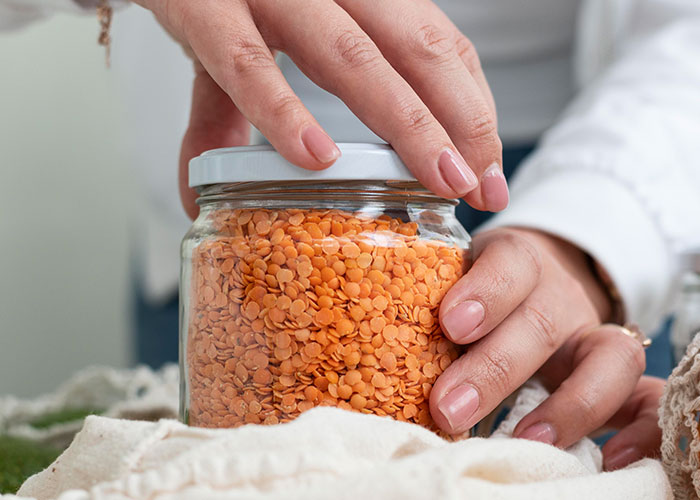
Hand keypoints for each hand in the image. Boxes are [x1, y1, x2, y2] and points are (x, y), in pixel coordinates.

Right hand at [131, 0, 505, 218]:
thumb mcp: (236, 43)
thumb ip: (235, 111)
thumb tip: (205, 189)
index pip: (437, 42)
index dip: (471, 105)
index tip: (487, 169)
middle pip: (418, 48)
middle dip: (461, 122)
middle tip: (481, 189)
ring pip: (354, 56)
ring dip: (406, 123)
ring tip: (438, 182)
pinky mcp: (200, 3)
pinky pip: (247, 63)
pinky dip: (283, 112)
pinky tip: (316, 158)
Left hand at [429, 228, 651, 447]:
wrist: (542, 278)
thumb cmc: (483, 287)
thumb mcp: (456, 276)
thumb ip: (426, 299)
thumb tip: (363, 350)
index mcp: (518, 261)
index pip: (510, 263)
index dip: (486, 291)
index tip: (450, 323)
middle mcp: (560, 295)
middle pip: (541, 323)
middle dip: (495, 368)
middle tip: (448, 407)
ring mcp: (594, 332)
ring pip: (606, 358)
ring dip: (567, 405)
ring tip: (522, 439)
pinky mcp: (617, 369)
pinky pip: (645, 396)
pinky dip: (638, 428)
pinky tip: (609, 457)